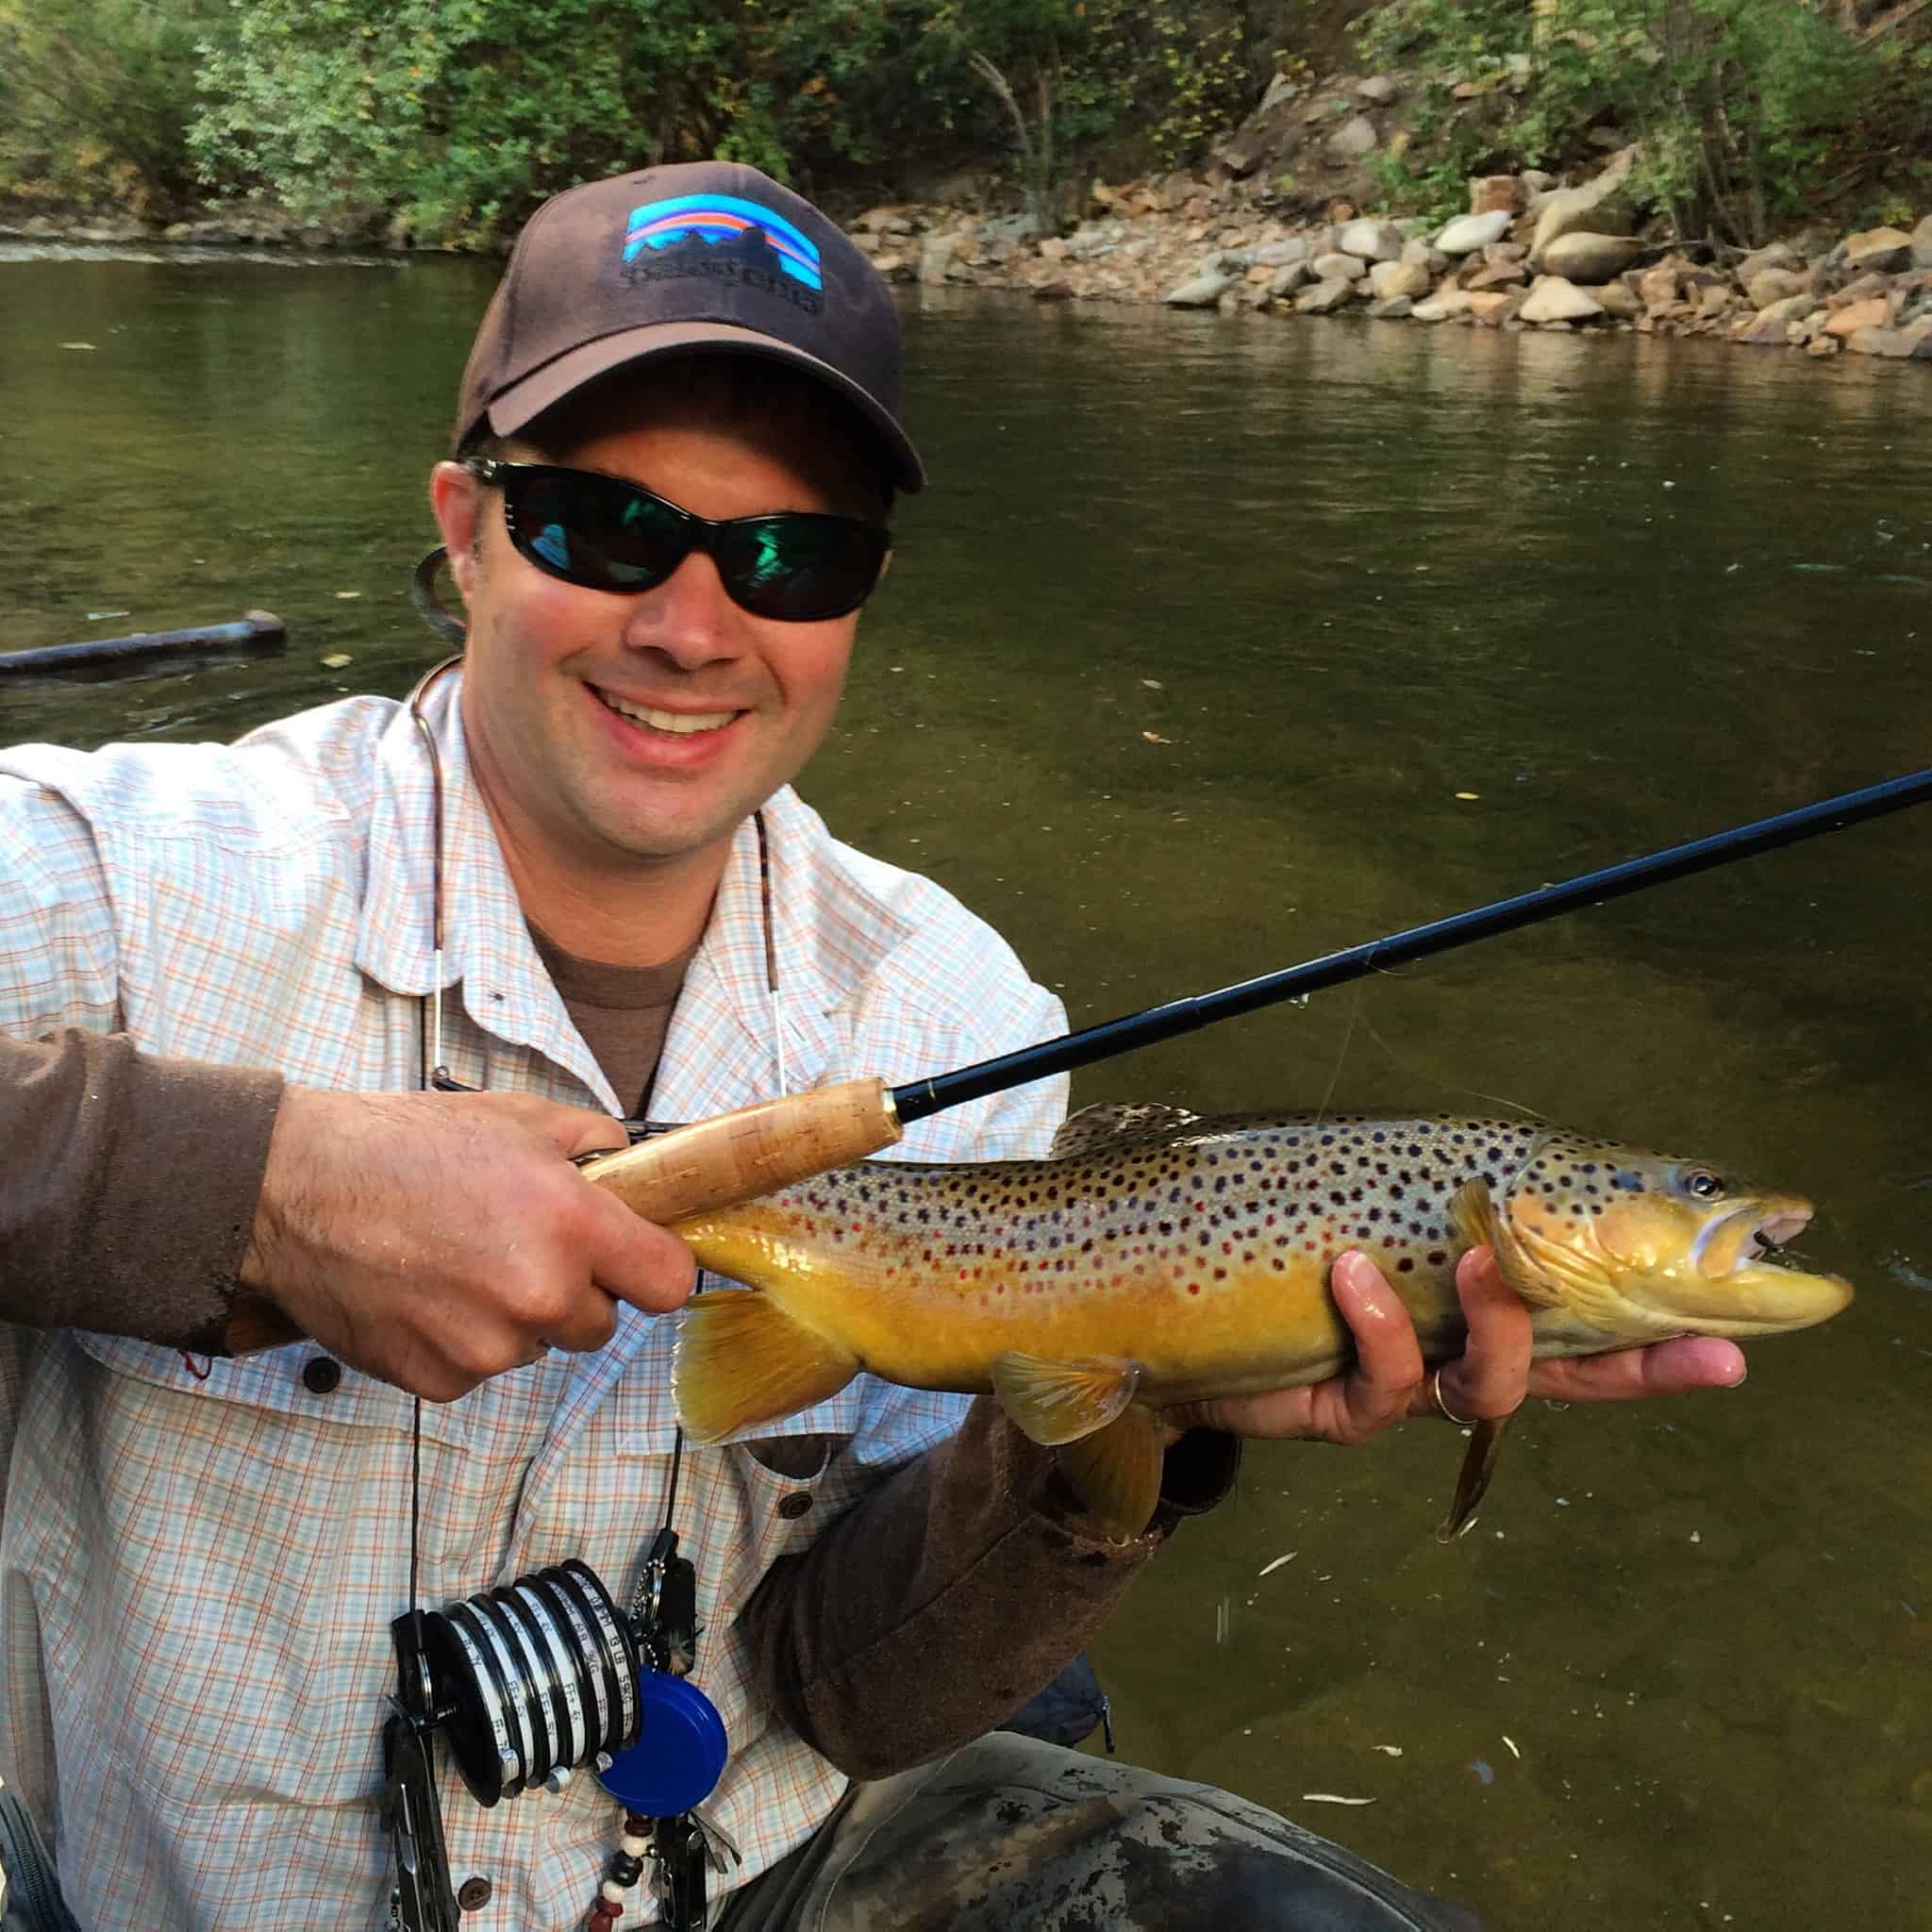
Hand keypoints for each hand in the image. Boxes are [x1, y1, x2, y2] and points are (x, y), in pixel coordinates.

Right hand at [239, 1086, 695, 1399]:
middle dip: (576, 1289)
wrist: (294, 1192)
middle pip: (602, 1323)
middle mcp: (539, 1295)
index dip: (653, 1267)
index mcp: (572, 1226)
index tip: (635, 1258)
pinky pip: (481, 1367)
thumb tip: (637, 1178)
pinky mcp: (439, 1381)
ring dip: (516, 1315)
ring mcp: (487, 1347)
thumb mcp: (521, 1119)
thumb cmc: (404, 1148)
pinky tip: (426, 1291)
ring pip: (538, 1345)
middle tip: (521, 1244)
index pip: (669, 1284)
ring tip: (459, 1260)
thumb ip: (597, 1148)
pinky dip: (463, 1339)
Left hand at [1168, 1246, 1747, 1445]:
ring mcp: (1400, 1383)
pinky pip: (1383, 1386)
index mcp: (1468, 1298)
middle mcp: (1448, 1347)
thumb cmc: (1268, 1229)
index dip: (1658, 1343)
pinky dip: (1377, 1326)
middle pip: (1570, 1371)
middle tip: (1702, 1346)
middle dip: (1641, 1365)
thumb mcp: (1369, 1194)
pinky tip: (1354, 1274)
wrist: (1153, 1287)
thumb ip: (1446, 1197)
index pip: (1586, 1321)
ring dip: (1497, 1325)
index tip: (1734, 1341)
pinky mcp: (1336, 1411)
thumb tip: (1515, 1168)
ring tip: (1473, 1261)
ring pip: (1489, 1388)